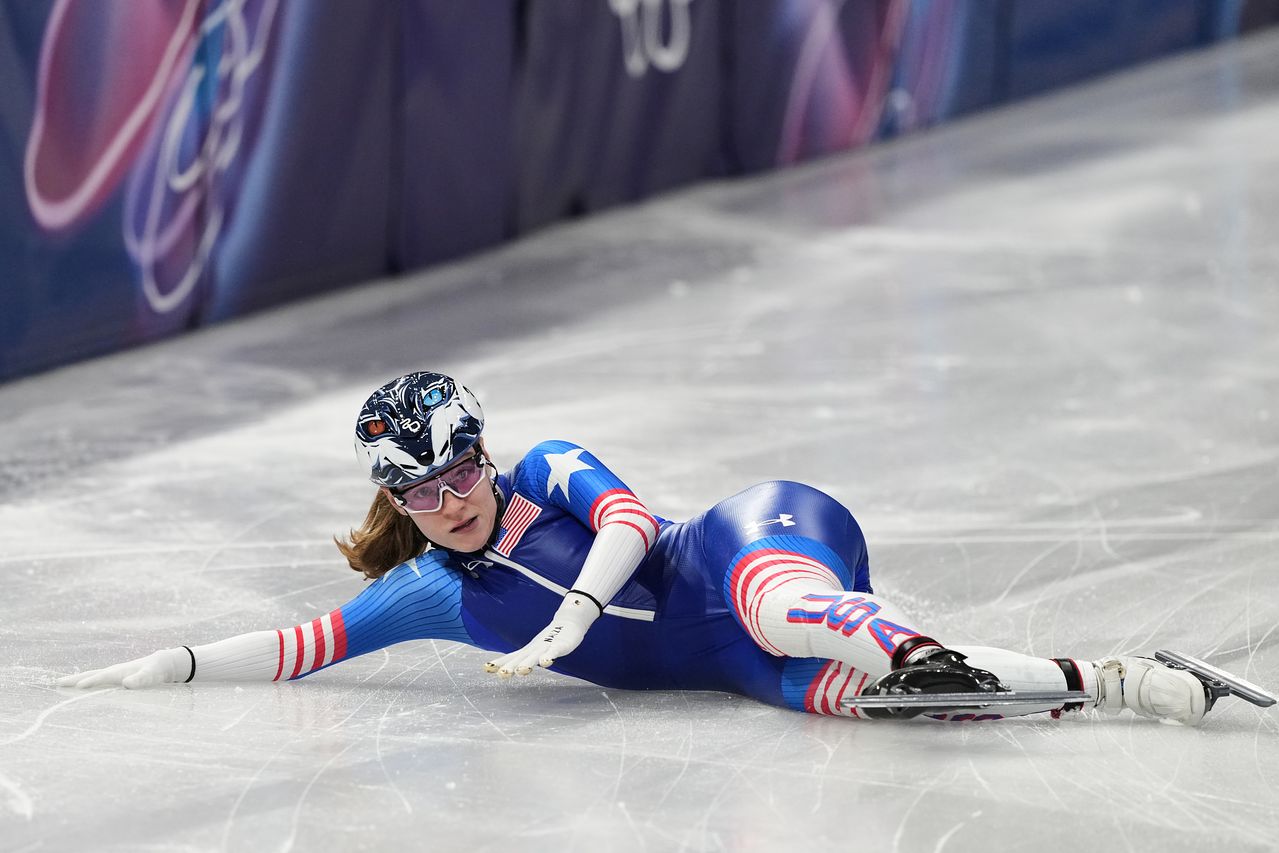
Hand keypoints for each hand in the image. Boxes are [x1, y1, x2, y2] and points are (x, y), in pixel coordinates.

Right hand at [55, 648, 191, 688]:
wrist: (163, 663)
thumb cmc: (157, 670)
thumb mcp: (152, 675)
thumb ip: (141, 679)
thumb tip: (126, 684)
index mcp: (121, 671)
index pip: (102, 677)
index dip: (91, 682)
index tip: (77, 687)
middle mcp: (115, 671)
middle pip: (92, 674)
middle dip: (75, 679)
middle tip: (58, 683)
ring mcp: (115, 673)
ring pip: (93, 676)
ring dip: (79, 680)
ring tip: (63, 683)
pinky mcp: (117, 677)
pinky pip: (99, 679)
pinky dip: (88, 682)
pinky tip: (82, 687)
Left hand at [484, 593, 600, 677]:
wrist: (569, 621)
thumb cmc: (551, 638)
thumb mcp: (535, 650)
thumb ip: (524, 659)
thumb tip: (512, 668)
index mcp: (528, 651)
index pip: (511, 657)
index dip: (499, 663)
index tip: (486, 668)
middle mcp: (534, 649)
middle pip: (520, 659)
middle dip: (511, 667)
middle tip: (501, 675)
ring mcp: (546, 647)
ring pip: (535, 656)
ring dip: (527, 663)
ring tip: (520, 671)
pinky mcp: (560, 645)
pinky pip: (554, 652)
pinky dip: (549, 657)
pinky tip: (546, 663)